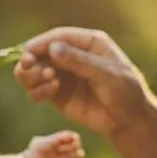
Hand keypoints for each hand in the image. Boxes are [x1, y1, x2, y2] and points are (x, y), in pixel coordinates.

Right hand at [14, 27, 147, 138]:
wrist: (129, 120)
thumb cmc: (125, 91)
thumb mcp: (107, 74)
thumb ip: (80, 61)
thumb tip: (53, 49)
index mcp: (88, 43)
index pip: (59, 37)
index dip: (42, 42)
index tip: (28, 50)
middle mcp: (72, 56)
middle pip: (41, 52)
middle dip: (31, 58)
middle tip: (27, 64)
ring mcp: (63, 76)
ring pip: (34, 71)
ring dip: (33, 74)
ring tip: (49, 79)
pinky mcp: (57, 95)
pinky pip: (36, 90)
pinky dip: (37, 90)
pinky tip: (50, 92)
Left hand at [22, 131, 84, 157]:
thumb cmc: (32, 156)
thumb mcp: (40, 145)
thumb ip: (54, 139)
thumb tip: (70, 135)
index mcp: (59, 142)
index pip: (73, 138)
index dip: (74, 139)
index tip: (71, 141)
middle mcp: (65, 152)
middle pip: (78, 148)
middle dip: (76, 150)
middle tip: (69, 153)